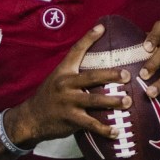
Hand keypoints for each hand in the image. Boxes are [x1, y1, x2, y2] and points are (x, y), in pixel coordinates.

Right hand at [7, 24, 131, 146]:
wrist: (30, 117)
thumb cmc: (49, 96)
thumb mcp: (57, 79)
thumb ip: (73, 73)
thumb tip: (96, 65)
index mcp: (64, 72)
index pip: (76, 51)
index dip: (88, 38)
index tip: (102, 28)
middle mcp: (66, 84)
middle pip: (92, 77)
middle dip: (111, 75)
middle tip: (127, 75)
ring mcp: (68, 102)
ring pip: (95, 101)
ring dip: (113, 101)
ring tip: (128, 102)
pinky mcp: (70, 119)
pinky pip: (91, 124)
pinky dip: (105, 129)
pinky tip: (117, 132)